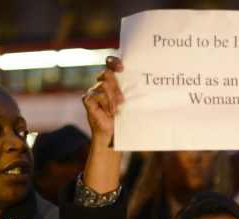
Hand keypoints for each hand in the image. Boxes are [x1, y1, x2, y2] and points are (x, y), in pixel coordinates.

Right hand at [80, 56, 123, 193]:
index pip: (110, 63)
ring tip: (116, 111)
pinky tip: (108, 113)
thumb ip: (134, 91)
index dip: (114, 61)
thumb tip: (150, 82)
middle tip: (122, 100)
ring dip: (112, 99)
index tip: (122, 67)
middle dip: (116, 85)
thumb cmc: (126, 118)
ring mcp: (94, 91)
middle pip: (106, 73)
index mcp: (114, 80)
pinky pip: (94, 96)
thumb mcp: (132, 103)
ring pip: (102, 85)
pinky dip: (103, 104)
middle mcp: (102, 83)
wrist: (115, 135)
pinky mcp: (88, 100)